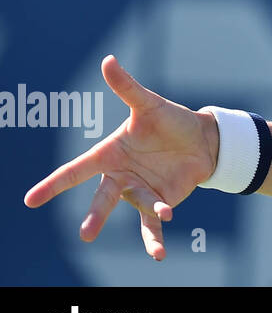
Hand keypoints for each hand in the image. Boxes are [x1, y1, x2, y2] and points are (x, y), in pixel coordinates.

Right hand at [24, 55, 218, 260]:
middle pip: (104, 197)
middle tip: (86, 234)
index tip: (30, 199)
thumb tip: (108, 60)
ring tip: (159, 235)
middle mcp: (120, 177)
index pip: (76, 170)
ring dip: (147, 221)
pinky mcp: (159, 202)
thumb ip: (127, 87)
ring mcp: (139, 192)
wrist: (201, 139)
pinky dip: (154, 237)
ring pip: (136, 209)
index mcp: (110, 154)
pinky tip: (158, 253)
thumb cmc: (169, 120)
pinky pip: (153, 223)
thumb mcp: (149, 104)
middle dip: (96, 215)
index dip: (54, 184)